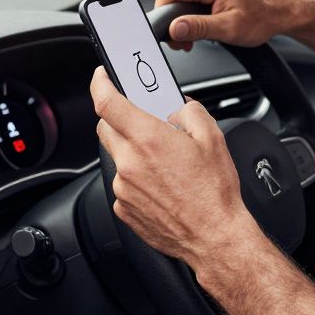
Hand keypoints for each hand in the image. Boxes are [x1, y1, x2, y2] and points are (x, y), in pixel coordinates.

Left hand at [90, 67, 256, 263]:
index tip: (102, 77)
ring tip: (163, 162)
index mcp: (149, 139)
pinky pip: (123, 183)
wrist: (214, 237)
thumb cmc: (214, 193)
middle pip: (106, 128)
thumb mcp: (213, 138)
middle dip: (119, 118)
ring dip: (132, 152)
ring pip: (116, 157)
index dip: (100, 84)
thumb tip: (179, 109)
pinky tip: (161, 185)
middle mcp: (130, 163)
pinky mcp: (123, 208)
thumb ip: (191, 112)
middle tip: (142, 120)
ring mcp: (123, 188)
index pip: (106, 102)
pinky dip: (136, 179)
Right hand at [155, 0, 299, 50]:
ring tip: (195, 34)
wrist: (282, 11)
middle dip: (172, 17)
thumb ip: (198, 27)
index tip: (171, 34)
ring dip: (182, 15)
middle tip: (184, 40)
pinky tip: (202, 23)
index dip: (163, 14)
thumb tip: (174, 28)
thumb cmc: (262, 18)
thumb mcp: (228, 28)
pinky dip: (191, 9)